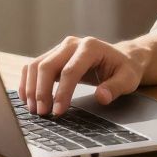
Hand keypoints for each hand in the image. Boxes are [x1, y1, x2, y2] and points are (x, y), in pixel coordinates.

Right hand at [19, 36, 146, 116]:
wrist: (122, 57)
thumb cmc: (125, 69)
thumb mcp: (128, 79)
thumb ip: (115, 87)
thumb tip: (102, 97)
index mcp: (90, 47)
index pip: (70, 71)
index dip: (62, 92)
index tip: (58, 111)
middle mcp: (72, 44)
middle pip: (47, 66)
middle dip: (41, 91)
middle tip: (42, 113)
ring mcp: (60, 49)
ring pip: (36, 65)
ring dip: (31, 88)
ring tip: (34, 110)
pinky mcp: (53, 56)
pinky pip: (34, 67)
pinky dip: (28, 83)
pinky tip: (28, 99)